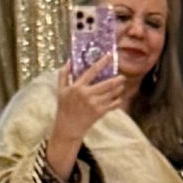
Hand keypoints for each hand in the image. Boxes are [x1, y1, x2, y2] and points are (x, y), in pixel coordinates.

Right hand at [44, 62, 131, 176]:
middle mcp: (87, 94)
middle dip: (117, 79)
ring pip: (112, 93)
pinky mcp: (100, 112)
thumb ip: (63, 74)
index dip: (102, 62)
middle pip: (107, 84)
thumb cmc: (64, 107)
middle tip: (122, 76)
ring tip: (122, 85)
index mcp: (78, 87)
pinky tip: (119, 97)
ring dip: (118, 89)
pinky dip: (118, 100)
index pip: (92, 71)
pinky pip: (113, 104)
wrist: (68, 127)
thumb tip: (69, 61)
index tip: (110, 56)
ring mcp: (95, 104)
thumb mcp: (60, 90)